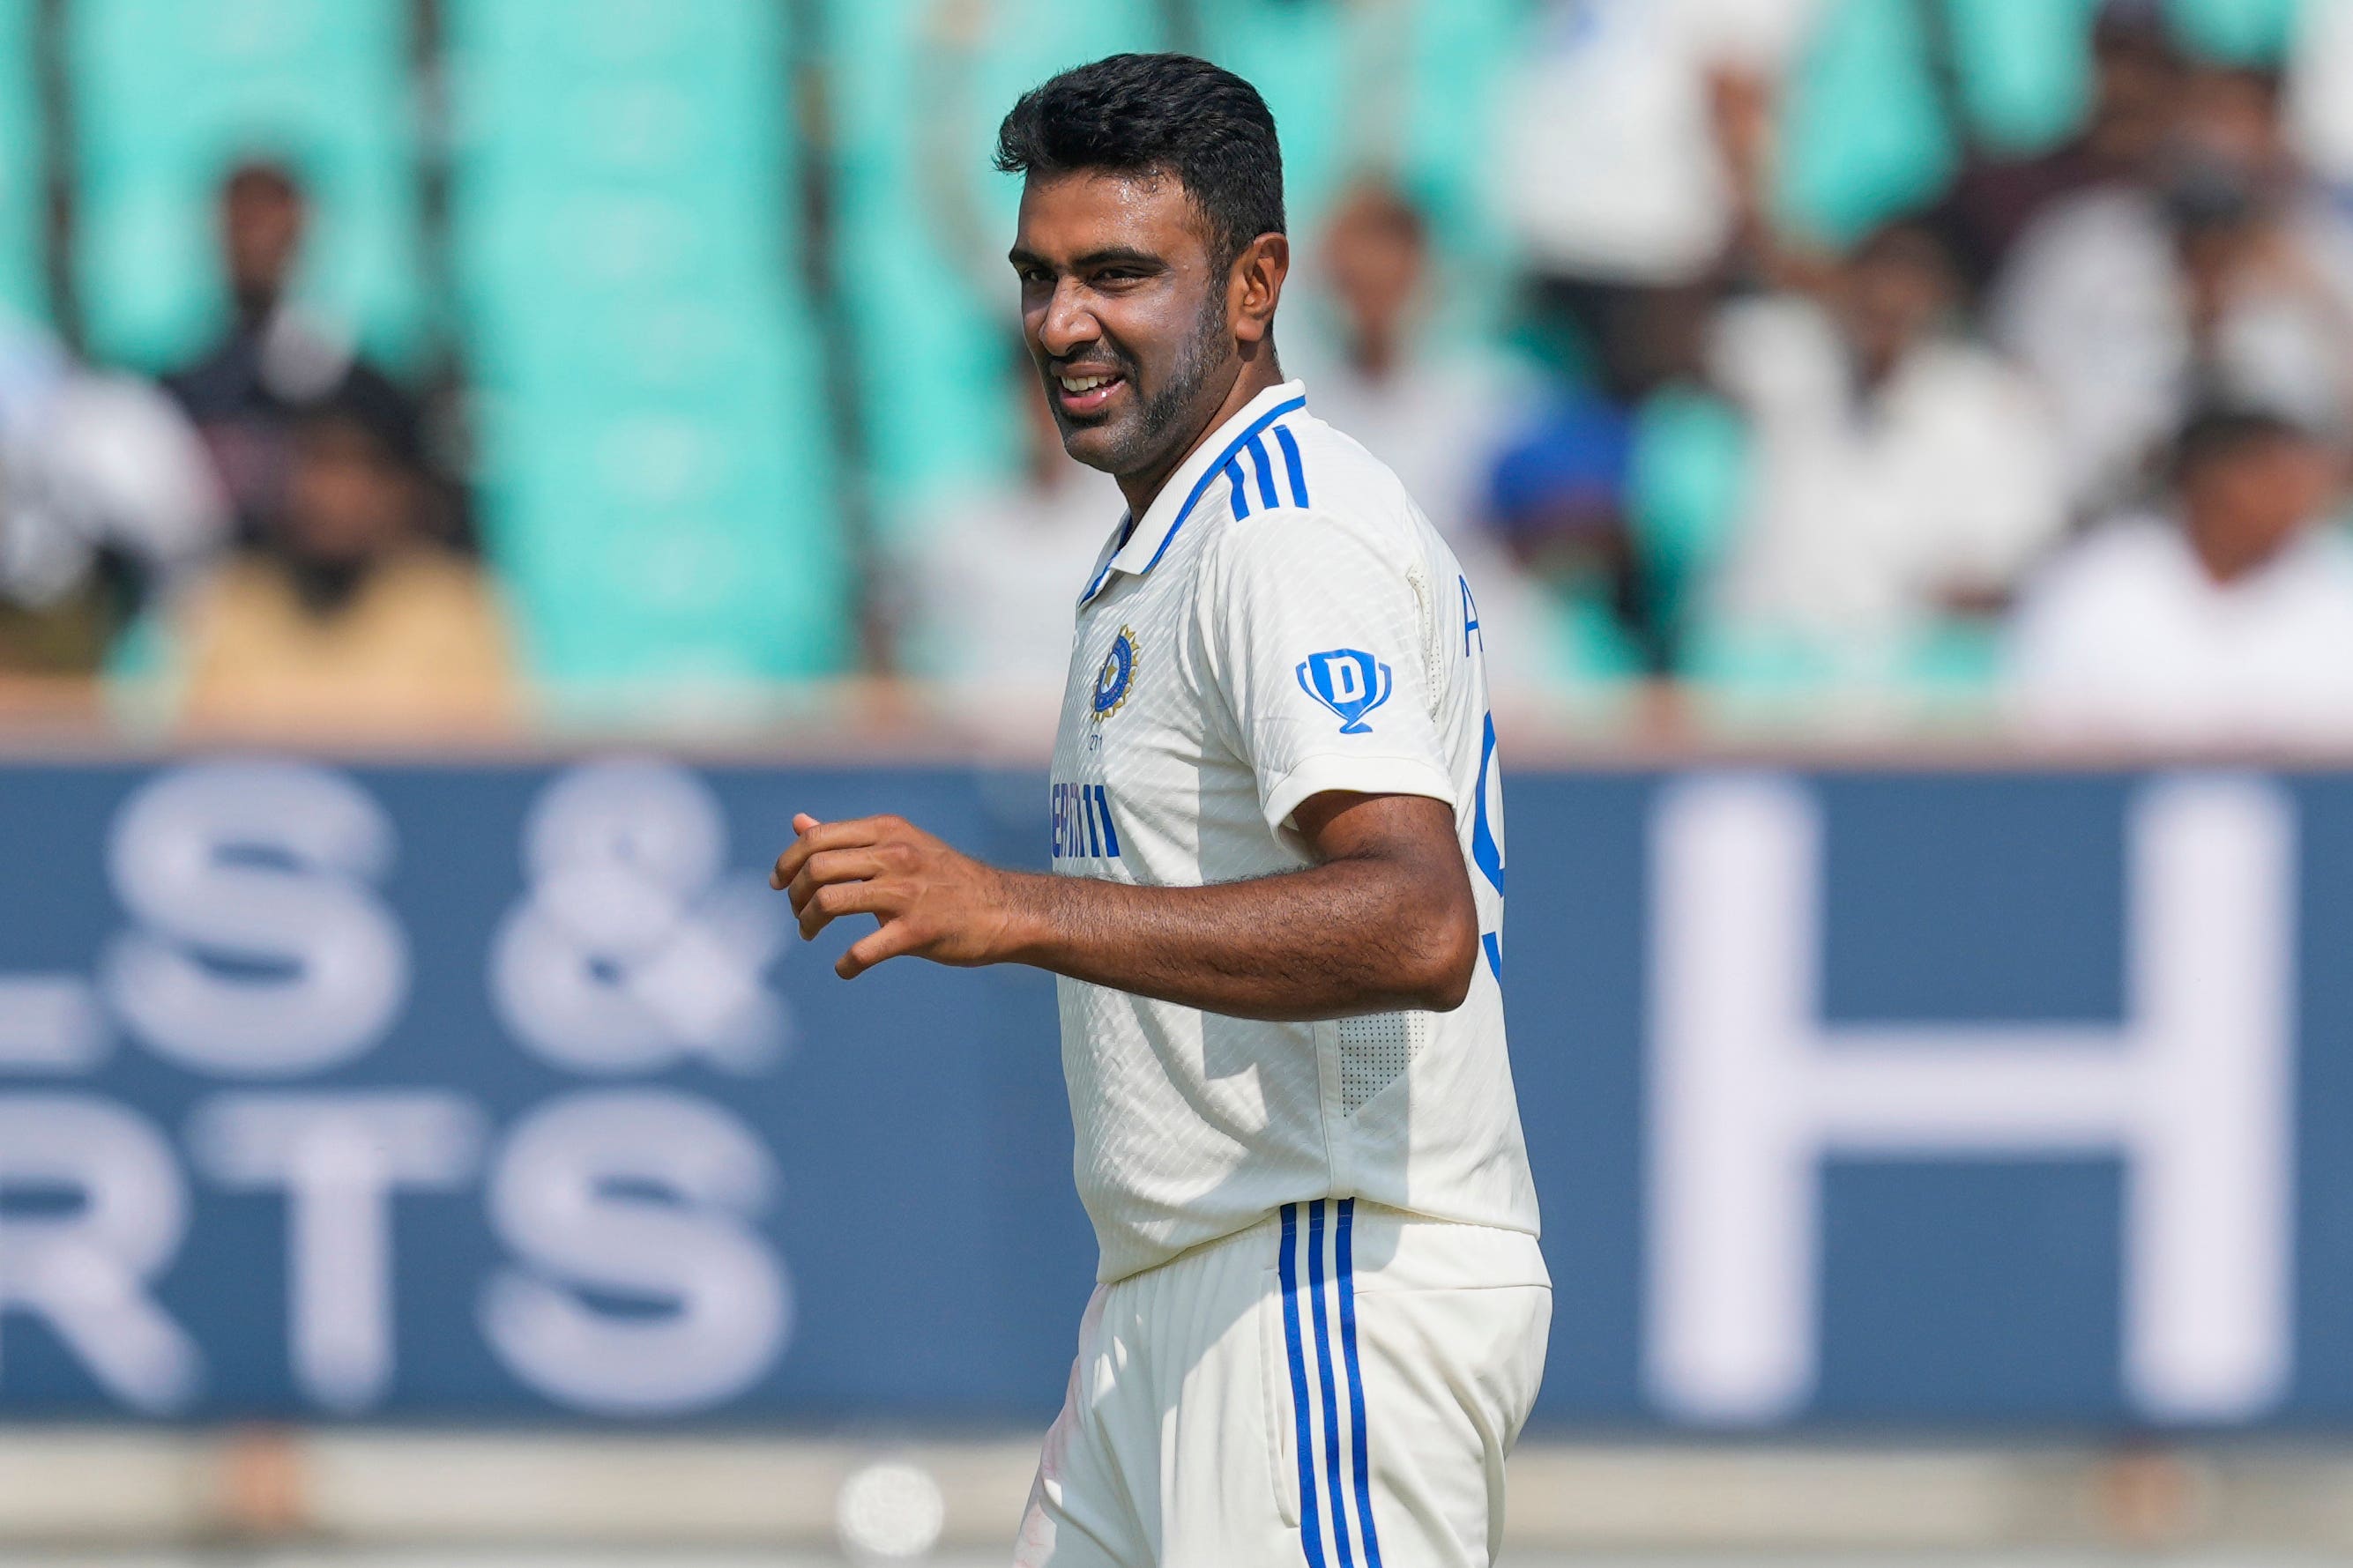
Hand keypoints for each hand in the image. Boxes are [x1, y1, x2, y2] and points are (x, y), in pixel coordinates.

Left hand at [770, 812, 1020, 978]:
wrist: (1004, 909)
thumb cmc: (946, 879)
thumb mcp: (899, 845)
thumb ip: (847, 838)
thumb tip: (799, 823)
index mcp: (887, 831)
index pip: (816, 839)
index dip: (787, 863)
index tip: (779, 884)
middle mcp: (895, 855)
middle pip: (817, 869)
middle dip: (795, 895)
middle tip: (798, 913)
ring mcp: (907, 892)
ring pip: (830, 902)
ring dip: (808, 923)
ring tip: (810, 934)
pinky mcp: (918, 930)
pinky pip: (863, 950)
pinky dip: (845, 964)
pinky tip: (845, 968)